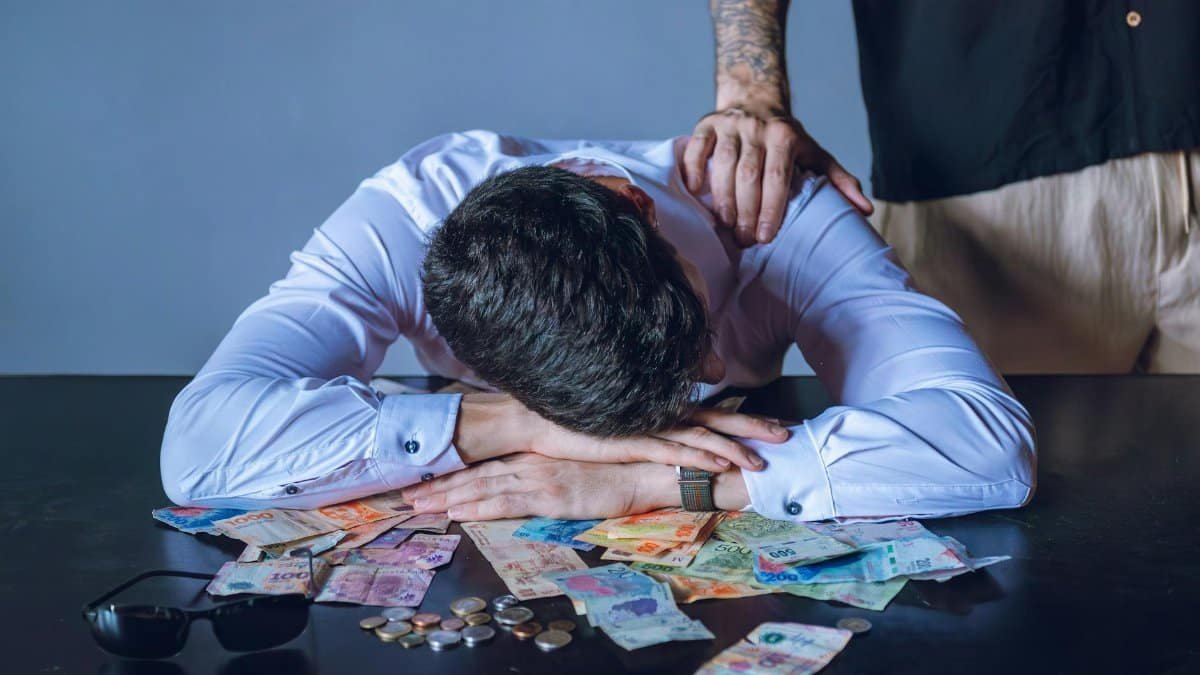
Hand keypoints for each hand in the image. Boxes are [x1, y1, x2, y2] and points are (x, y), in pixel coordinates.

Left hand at [402, 455, 677, 520]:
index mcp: (532, 453)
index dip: (451, 473)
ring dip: (446, 498)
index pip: (483, 464)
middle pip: (473, 475)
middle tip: (404, 496)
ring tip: (417, 506)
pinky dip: (478, 508)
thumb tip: (515, 473)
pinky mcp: (550, 494)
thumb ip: (540, 466)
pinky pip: (506, 502)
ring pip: (482, 488)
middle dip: (437, 486)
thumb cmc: (611, 469)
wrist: (641, 470)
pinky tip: (457, 513)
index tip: (423, 479)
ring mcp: (538, 476)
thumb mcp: (568, 463)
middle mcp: (529, 461)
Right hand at [529, 406, 786, 473]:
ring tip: (764, 459)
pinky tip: (724, 463)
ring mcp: (650, 425)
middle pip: (719, 418)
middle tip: (788, 433)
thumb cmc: (580, 425)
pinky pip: (676, 449)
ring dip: (736, 447)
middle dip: (755, 426)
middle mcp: (662, 413)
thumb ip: (651, 427)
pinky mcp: (635, 439)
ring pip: (704, 434)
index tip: (773, 425)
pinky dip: (702, 455)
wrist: (541, 422)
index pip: (713, 413)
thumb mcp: (624, 426)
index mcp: (663, 409)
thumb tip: (676, 437)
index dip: (744, 419)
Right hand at [682, 105, 872, 246]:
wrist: (755, 99)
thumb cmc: (786, 139)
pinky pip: (696, 150)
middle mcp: (757, 128)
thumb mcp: (815, 154)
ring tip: (725, 226)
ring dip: (722, 199)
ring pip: (722, 165)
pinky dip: (693, 172)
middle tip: (744, 240)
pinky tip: (696, 194)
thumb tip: (865, 211)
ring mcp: (730, 125)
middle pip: (748, 175)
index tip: (766, 238)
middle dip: (746, 211)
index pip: (777, 178)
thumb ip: (838, 181)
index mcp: (785, 136)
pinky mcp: (706, 125)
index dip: (771, 209)